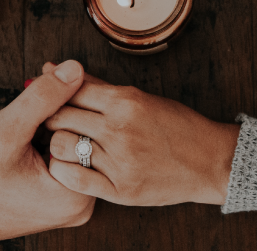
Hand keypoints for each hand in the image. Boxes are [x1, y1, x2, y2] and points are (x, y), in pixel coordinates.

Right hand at [0, 60, 94, 247]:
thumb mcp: (5, 132)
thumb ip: (42, 99)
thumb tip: (75, 69)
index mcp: (76, 194)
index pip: (90, 128)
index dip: (70, 93)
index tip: (49, 72)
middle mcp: (81, 202)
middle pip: (85, 135)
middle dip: (64, 102)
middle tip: (43, 77)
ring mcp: (71, 202)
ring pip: (75, 142)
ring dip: (57, 117)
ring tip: (33, 103)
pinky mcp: (59, 197)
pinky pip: (65, 155)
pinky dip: (50, 133)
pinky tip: (33, 124)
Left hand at [39, 66, 239, 206]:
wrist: (208, 161)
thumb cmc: (176, 126)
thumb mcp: (139, 98)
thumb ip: (97, 86)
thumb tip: (56, 68)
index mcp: (125, 101)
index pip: (70, 90)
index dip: (52, 93)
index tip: (48, 97)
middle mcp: (120, 129)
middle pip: (60, 116)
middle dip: (50, 117)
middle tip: (50, 121)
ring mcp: (120, 161)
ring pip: (61, 146)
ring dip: (56, 143)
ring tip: (63, 143)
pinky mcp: (121, 189)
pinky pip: (74, 179)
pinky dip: (64, 170)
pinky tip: (70, 165)